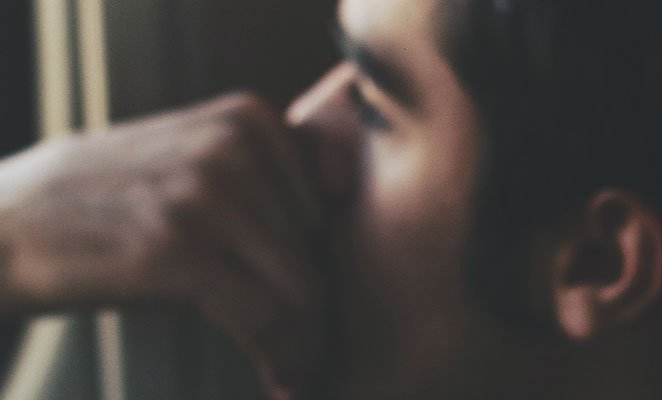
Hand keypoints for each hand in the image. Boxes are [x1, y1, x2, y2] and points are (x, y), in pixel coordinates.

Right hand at [0, 93, 353, 399]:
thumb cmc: (105, 207)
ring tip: (301, 370)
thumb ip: (263, 179)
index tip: (321, 311)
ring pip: (302, 288)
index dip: (325, 266)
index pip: (329, 206)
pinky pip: (265, 317)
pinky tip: (285, 383)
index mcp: (250, 119)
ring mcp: (207, 195)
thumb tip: (340, 240)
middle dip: (317, 311)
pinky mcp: (180, 250)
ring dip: (307, 343)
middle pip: (318, 251)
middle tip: (316, 354)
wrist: (2, 226)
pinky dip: (283, 358)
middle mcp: (235, 147)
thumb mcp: (190, 160)